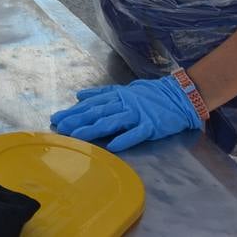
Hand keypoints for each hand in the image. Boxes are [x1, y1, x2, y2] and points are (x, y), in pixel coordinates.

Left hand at [51, 75, 203, 151]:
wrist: (179, 95)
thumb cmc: (150, 94)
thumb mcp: (124, 90)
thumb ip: (102, 94)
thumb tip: (80, 95)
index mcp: (117, 96)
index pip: (91, 104)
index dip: (73, 111)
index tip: (57, 118)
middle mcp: (124, 104)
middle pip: (97, 112)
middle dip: (76, 120)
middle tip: (60, 127)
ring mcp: (137, 114)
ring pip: (111, 122)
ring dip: (93, 129)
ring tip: (77, 136)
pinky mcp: (151, 126)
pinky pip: (136, 133)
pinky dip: (124, 139)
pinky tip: (111, 146)